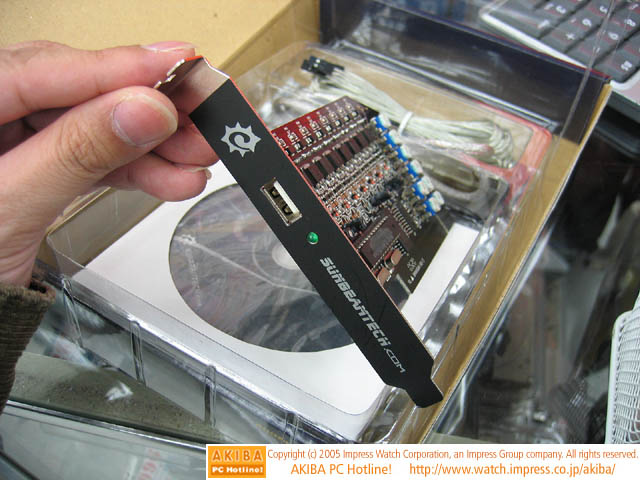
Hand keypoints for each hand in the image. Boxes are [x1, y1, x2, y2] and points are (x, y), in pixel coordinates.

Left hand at [0, 41, 217, 286]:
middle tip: (205, 115)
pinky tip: (172, 179)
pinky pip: (91, 157)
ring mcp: (12, 141)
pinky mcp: (38, 166)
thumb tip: (143, 110)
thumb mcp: (11, 210)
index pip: (42, 69)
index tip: (177, 64)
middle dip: (147, 110)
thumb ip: (76, 154)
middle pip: (77, 92)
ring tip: (199, 158)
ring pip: (94, 126)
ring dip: (153, 146)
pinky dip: (134, 170)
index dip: (117, 67)